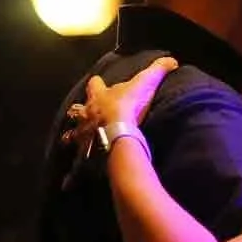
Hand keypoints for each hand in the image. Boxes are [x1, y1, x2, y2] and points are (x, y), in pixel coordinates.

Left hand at [61, 56, 178, 178]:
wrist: (116, 131)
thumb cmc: (127, 106)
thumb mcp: (145, 83)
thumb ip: (157, 71)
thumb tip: (172, 60)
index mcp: (98, 98)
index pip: (95, 86)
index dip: (97, 85)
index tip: (96, 82)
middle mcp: (86, 115)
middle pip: (78, 112)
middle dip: (79, 114)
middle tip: (81, 117)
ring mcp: (84, 135)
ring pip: (73, 136)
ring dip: (74, 138)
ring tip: (75, 143)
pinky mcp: (85, 154)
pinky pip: (78, 165)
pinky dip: (74, 172)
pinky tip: (69, 182)